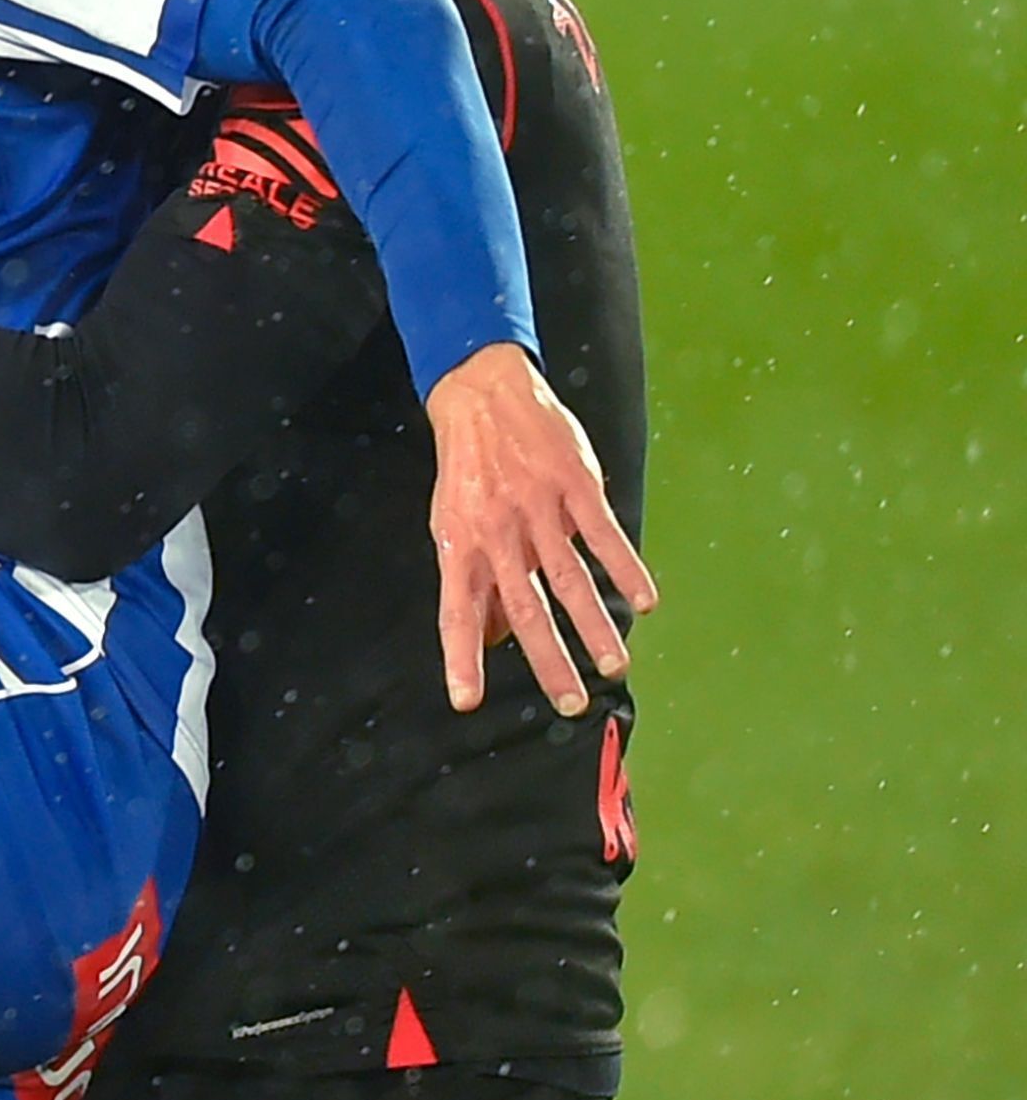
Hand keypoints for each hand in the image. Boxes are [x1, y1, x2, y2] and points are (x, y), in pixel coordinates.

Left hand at [426, 343, 659, 715]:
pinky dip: (625, 569)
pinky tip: (645, 600)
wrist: (482, 396)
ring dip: (594, 627)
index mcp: (462, 547)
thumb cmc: (469, 471)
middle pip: (524, 609)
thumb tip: (489, 638)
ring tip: (613, 666)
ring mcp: (537, 510)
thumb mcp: (454, 524)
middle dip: (548, 661)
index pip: (457, 614)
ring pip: (569, 580)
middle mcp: (498, 535)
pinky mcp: (573, 487)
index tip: (466, 700)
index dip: (461, 657)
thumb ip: (474, 580)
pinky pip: (603, 535)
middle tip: (570, 703)